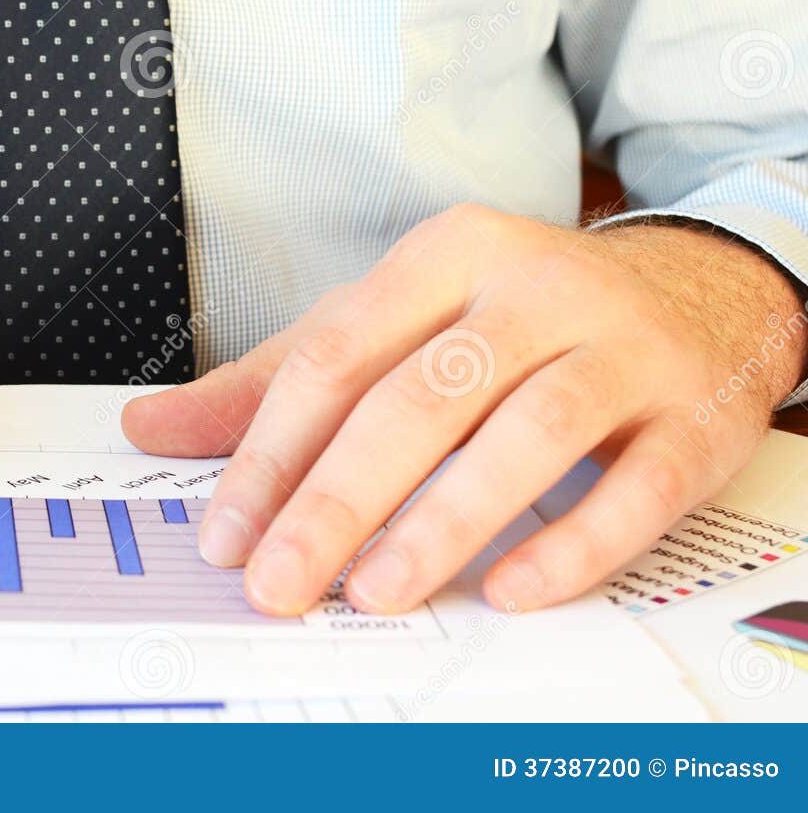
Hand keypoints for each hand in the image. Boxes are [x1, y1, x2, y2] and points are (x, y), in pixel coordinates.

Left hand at [123, 205, 806, 613]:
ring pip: (525, 434)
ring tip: (375, 591)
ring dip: (443, 521)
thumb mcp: (394, 321)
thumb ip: (276, 379)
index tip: (226, 533)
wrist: (698, 289)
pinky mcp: (694, 413)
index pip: (338, 355)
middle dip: (337, 499)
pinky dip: (572, 542)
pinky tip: (511, 587)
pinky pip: (635, 485)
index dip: (272, 450)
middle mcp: (533, 288)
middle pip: (418, 397)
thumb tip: (148, 427)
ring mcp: (621, 347)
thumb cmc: (515, 314)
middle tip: (279, 582)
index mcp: (445, 255)